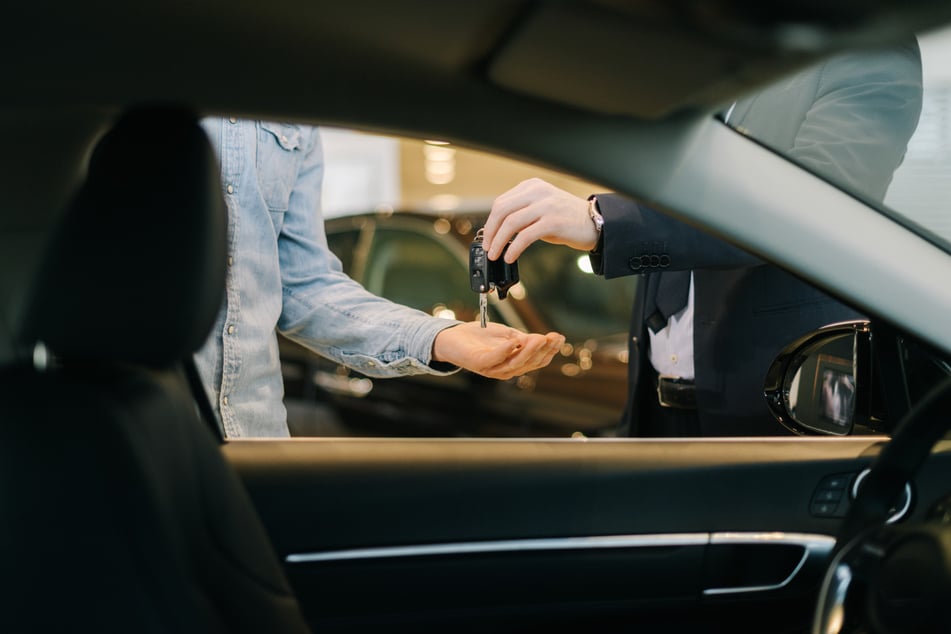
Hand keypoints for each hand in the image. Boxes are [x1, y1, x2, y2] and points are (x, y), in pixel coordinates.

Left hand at [432, 322, 564, 379]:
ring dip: (529, 350)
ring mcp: (492, 369)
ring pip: (516, 363)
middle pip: (530, 363)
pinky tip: (514, 341)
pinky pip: (496, 359)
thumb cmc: (479, 338)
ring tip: (539, 338)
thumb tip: (544, 339)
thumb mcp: (508, 335)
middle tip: (551, 337)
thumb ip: (524, 339)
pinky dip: (506, 350)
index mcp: (515, 364)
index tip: (559, 337)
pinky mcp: (479, 363)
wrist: (452, 337)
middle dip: (543, 350)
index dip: (549, 350)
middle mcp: (505, 370)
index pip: (537, 360)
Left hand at [482, 178, 597, 262]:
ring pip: (511, 223)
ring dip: (499, 242)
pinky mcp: (553, 221)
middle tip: (489, 248)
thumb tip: (497, 232)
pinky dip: (514, 248)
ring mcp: (546, 205)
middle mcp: (538, 192)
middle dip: (491, 232)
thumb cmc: (566, 219)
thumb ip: (521, 214)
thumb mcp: (541, 209)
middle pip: (502, 210)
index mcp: (532, 186)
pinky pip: (525, 236)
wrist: (595, 223)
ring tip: (496, 255)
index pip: (501, 202)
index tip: (487, 238)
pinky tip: (510, 256)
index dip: (490, 222)